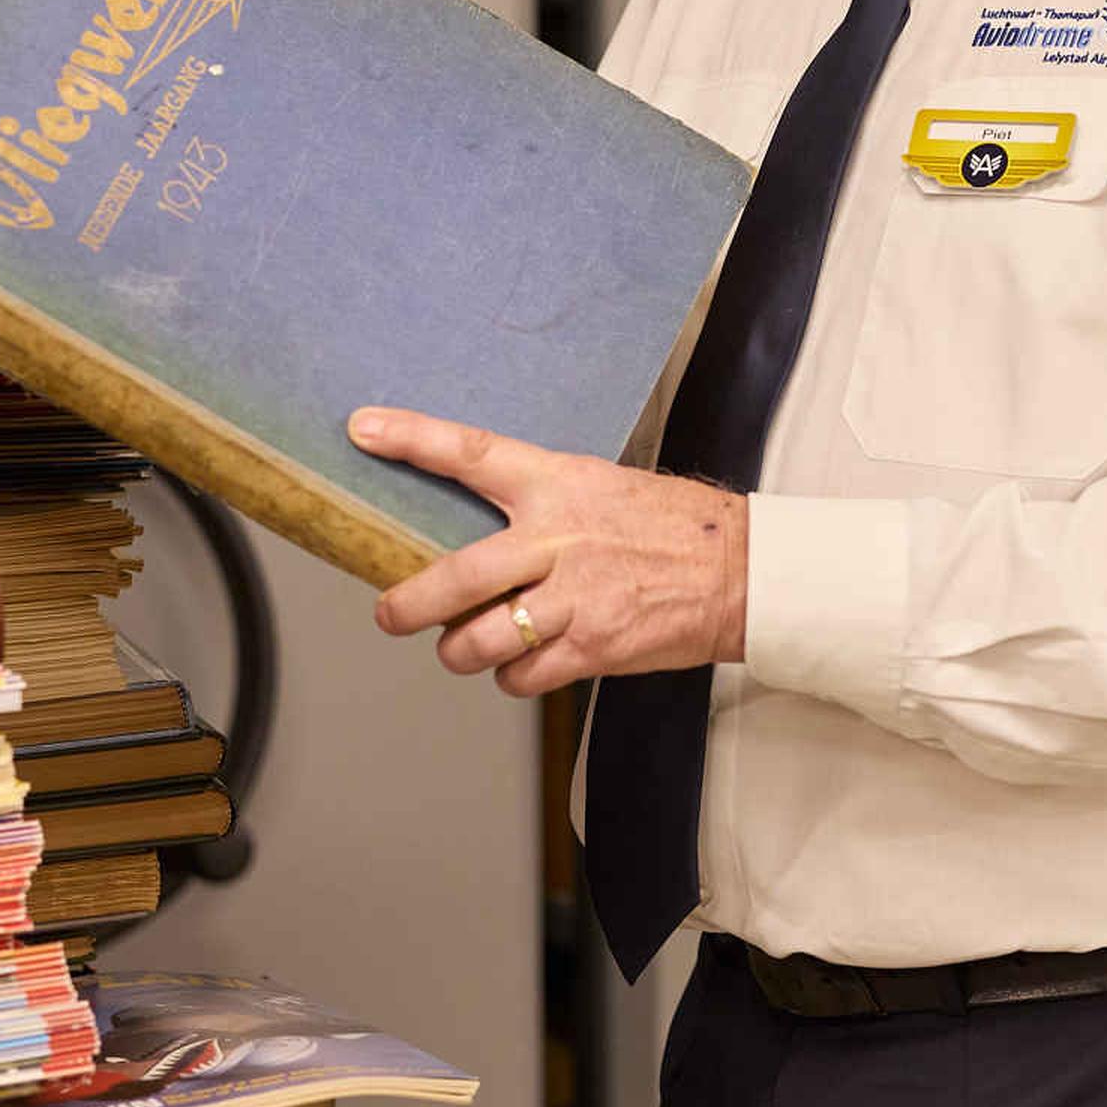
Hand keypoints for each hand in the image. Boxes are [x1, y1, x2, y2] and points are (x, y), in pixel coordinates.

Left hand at [353, 405, 748, 698]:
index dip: (412, 438)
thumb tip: (480, 530)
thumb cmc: (672, 526)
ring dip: (460, 651)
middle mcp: (559, 540)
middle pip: (455, 577)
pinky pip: (521, 676)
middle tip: (390, 613)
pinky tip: (524, 662)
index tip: (365, 429)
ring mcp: (574, 599)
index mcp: (559, 485)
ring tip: (465, 645)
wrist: (741, 571)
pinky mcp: (591, 648)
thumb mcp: (602, 487)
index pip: (472, 452)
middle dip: (407, 604)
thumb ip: (541, 504)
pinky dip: (512, 676)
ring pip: (478, 641)